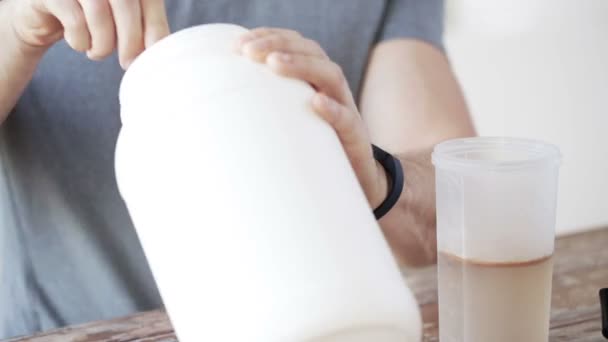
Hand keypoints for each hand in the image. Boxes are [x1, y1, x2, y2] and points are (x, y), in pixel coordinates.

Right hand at [7, 0, 168, 67]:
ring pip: (99, 13)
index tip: (154, 55)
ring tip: (98, 53)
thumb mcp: (124, 20)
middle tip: (128, 63)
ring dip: (103, 45)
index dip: (155, 27)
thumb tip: (163, 52)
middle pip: (126, 4)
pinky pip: (74, 20)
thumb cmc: (93, 17)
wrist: (46, 13)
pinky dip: (80, 41)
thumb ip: (145, 29)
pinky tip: (80, 43)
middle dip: (131, 41)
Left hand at [236, 27, 388, 208]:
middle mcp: (332, 89)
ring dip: (302, 66)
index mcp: (314, 81)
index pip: (295, 45)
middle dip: (279, 45)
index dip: (270, 36)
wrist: (356, 180)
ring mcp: (346, 110)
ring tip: (273, 64)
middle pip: (312, 52)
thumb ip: (267, 108)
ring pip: (331, 76)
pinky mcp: (355, 138)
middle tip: (249, 51)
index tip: (239, 42)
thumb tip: (216, 110)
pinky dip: (333, 109)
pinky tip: (316, 103)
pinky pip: (347, 119)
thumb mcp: (288, 122)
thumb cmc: (313, 148)